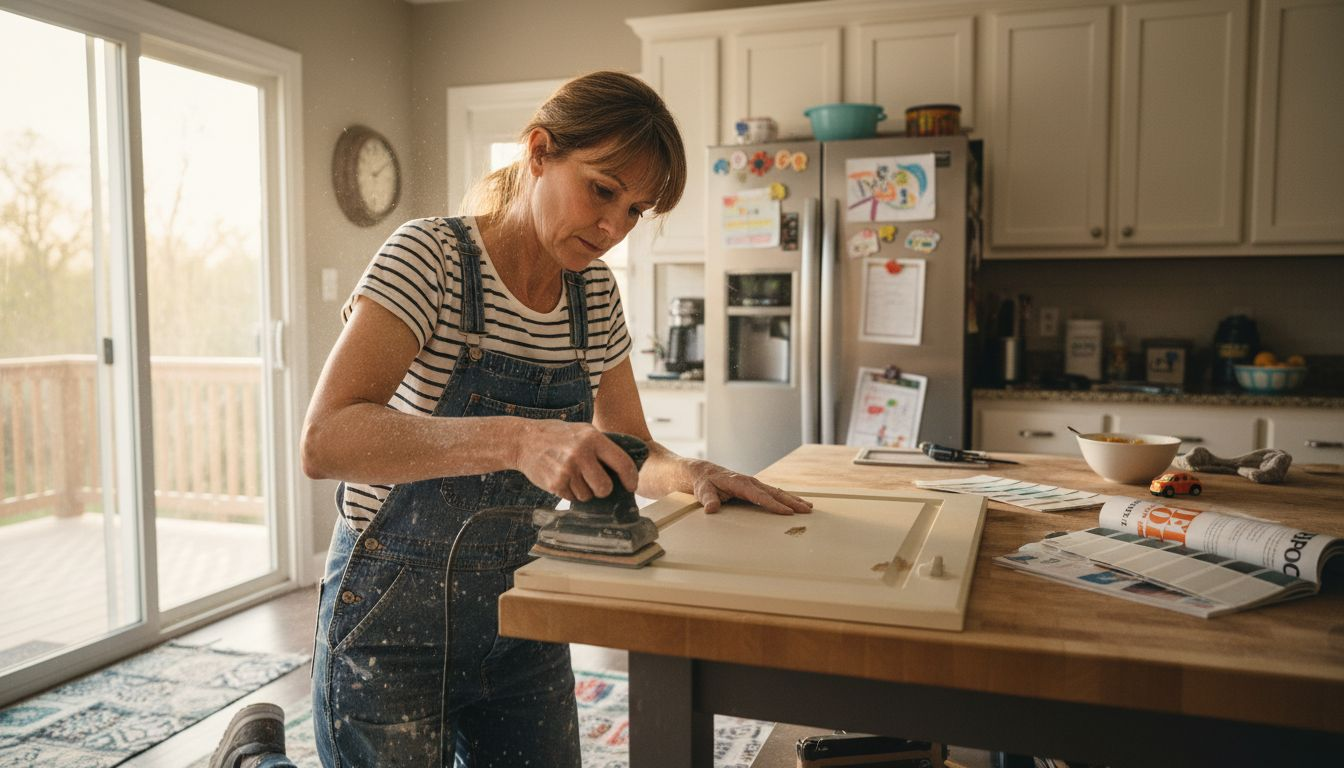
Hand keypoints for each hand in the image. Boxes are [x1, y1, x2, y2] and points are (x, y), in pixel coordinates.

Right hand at [513, 421, 636, 501]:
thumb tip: (627, 468)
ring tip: (574, 476)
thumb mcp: (583, 431)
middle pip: (605, 487)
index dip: (631, 478)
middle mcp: (581, 454)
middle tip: (596, 484)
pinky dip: (570, 493)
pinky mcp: (555, 483)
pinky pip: (572, 498)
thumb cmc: (558, 436)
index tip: (631, 486)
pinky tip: (563, 478)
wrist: (524, 441)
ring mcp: (567, 470)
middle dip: (602, 490)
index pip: (622, 463)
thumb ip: (603, 446)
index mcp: (593, 439)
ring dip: (584, 491)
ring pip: (587, 496)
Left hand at [690, 463, 812, 515]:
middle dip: (792, 502)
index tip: (787, 512)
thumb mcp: (703, 491)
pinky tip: (796, 504)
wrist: (702, 473)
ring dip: (793, 500)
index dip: (774, 505)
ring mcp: (754, 484)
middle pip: (775, 493)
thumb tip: (711, 509)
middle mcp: (750, 482)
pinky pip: (773, 493)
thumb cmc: (703, 482)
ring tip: (808, 507)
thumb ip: (708, 500)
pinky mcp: (755, 488)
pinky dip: (786, 498)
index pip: (760, 496)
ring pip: (777, 492)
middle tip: (806, 511)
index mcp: (740, 483)